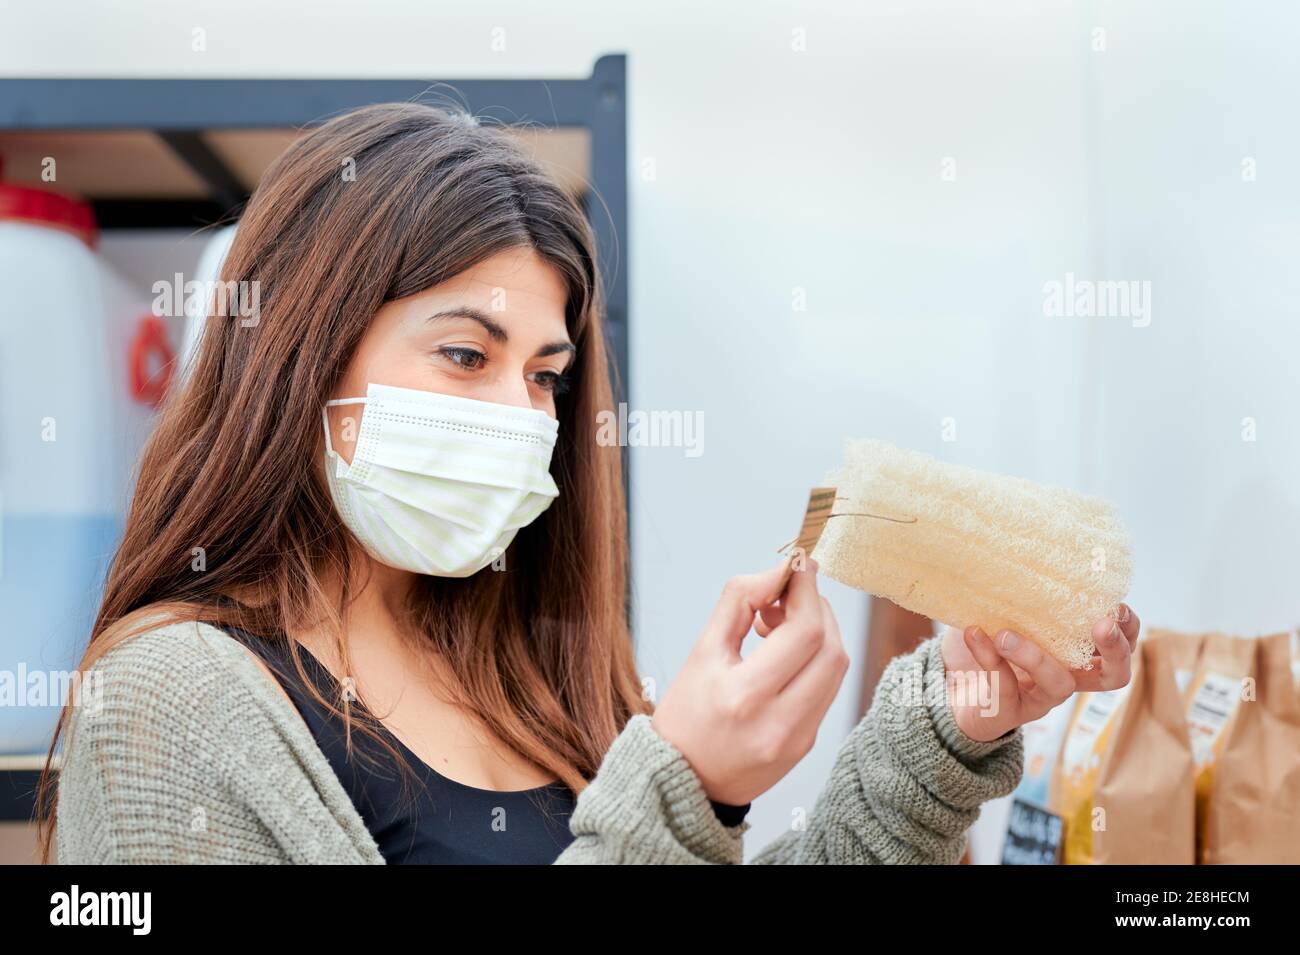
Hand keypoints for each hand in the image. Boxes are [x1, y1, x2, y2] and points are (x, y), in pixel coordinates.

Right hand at [651, 556, 849, 804]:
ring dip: (821, 632)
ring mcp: (798, 739)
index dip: (807, 590)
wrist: (680, 781)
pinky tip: (786, 654)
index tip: (798, 566)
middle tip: (788, 593)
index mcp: (743, 696)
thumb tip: (779, 570)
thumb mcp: (700, 652)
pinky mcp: (806, 746)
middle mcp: (778, 722)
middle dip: (817, 608)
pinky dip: (815, 660)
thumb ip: (739, 602)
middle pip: (830, 649)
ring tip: (783, 623)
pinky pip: (827, 690)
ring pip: (837, 669)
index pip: (804, 631)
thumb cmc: (685, 716)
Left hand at [939, 603, 1140, 742]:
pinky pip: (1007, 687)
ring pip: (1059, 683)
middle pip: (1113, 676)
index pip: (1119, 645)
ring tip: (1005, 634)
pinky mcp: (1011, 712)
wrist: (942, 680)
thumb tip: (1015, 553)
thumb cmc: (980, 637)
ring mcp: (1041, 698)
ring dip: (1034, 656)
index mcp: (1073, 650)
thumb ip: (1014, 591)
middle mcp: (1065, 675)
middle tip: (1101, 625)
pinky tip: (974, 635)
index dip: (1128, 629)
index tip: (1117, 605)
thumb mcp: (1000, 608)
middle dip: (1115, 650)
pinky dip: (989, 658)